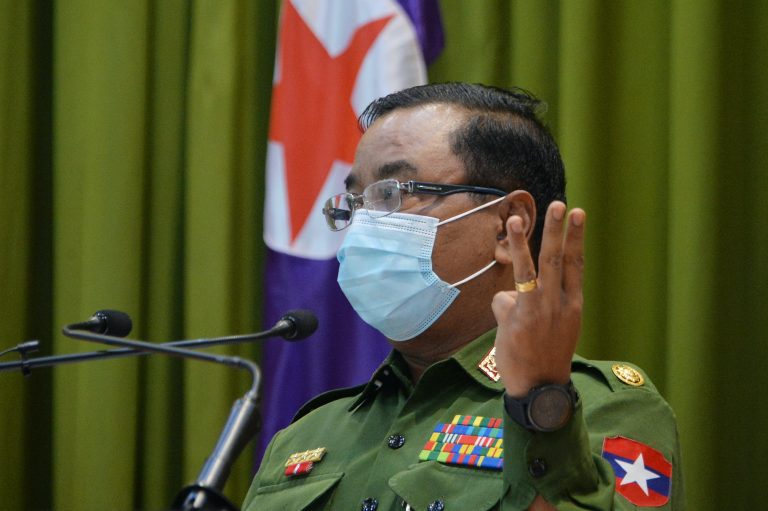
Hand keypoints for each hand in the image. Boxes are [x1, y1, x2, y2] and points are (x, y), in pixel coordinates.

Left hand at [491, 201, 584, 396]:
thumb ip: (543, 301)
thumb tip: (513, 290)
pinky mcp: (518, 321)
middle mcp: (559, 304)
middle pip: (556, 259)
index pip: (576, 263)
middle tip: (559, 204)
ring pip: (528, 270)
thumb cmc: (547, 353)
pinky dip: (502, 308)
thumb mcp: (559, 326)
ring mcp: (538, 311)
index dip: (576, 237)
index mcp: (574, 304)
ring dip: (520, 243)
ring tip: (514, 220)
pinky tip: (508, 330)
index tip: (579, 214)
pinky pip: (503, 300)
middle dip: (557, 230)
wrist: (541, 388)